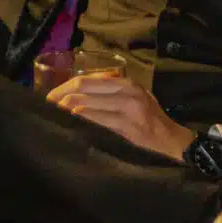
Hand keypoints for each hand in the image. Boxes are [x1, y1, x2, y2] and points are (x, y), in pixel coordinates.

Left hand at [45, 74, 196, 161]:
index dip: (64, 87)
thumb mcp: (135, 100)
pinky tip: (72, 124)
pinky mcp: (127, 127)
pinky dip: (81, 121)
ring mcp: (128, 109)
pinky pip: (97, 121)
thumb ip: (112, 95)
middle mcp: (127, 91)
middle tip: (47, 107)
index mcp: (127, 83)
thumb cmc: (152, 123)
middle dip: (60, 97)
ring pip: (86, 104)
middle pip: (83, 88)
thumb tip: (77, 97)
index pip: (87, 79)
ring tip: (55, 117)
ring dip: (66, 110)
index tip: (50, 97)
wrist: (174, 143)